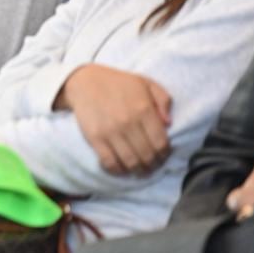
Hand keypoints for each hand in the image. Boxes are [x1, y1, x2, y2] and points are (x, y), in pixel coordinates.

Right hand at [56, 64, 171, 174]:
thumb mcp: (146, 83)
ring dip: (138, 170)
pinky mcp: (95, 138)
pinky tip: (122, 168)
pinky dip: (118, 170)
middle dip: (153, 165)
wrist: (84, 81)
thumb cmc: (119, 82)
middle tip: (152, 165)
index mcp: (144, 109)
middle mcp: (128, 122)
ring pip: (131, 162)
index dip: (164, 154)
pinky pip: (109, 162)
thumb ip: (163, 100)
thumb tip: (169, 124)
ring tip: (140, 169)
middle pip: (147, 155)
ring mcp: (110, 132)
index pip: (160, 143)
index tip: (163, 155)